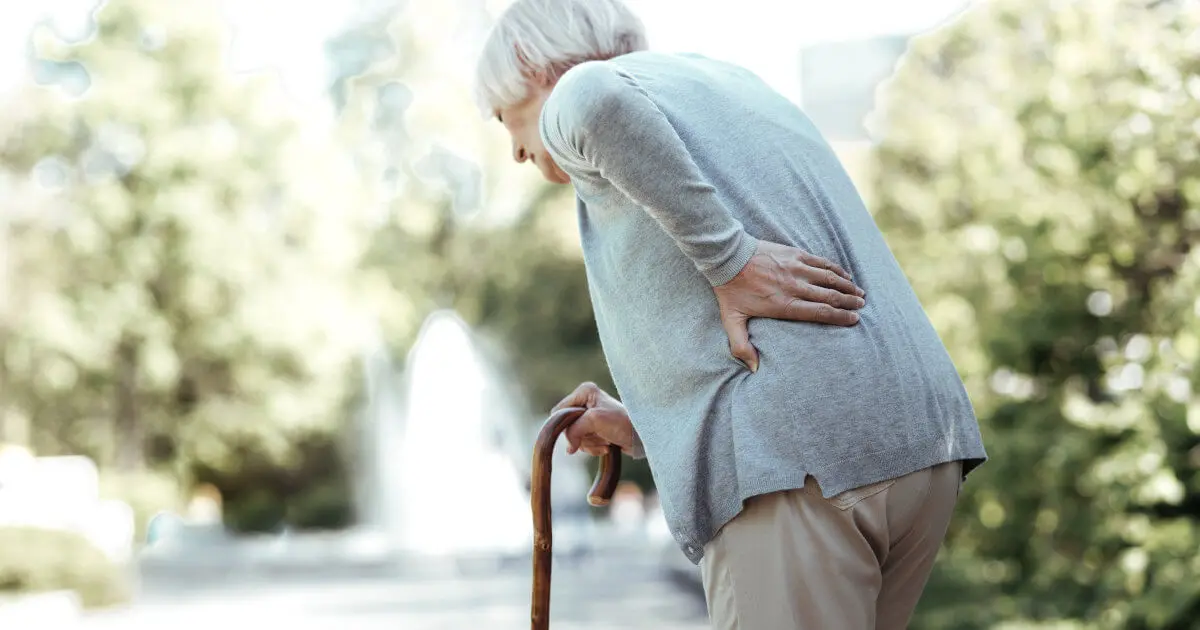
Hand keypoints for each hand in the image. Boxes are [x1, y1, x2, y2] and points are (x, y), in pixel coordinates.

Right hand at [551, 382, 634, 456]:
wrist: (642, 437)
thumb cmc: (621, 423)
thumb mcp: (594, 420)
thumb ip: (574, 430)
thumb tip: (568, 449)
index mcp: (584, 391)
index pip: (559, 411)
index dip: (565, 426)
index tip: (578, 435)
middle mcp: (586, 401)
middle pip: (567, 426)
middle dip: (581, 436)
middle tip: (598, 436)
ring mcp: (590, 416)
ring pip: (575, 436)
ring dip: (589, 444)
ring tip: (605, 442)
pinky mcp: (596, 428)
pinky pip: (584, 442)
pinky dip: (593, 447)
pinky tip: (607, 446)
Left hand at [715, 240, 865, 372]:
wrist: (727, 257)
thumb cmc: (730, 289)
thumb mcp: (732, 320)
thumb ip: (741, 346)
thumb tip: (753, 368)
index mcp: (784, 305)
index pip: (820, 312)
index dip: (840, 317)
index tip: (854, 320)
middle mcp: (794, 287)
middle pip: (830, 296)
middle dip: (849, 302)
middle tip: (862, 306)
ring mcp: (796, 268)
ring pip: (829, 278)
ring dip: (847, 285)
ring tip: (859, 292)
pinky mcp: (794, 254)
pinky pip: (821, 262)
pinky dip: (835, 269)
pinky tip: (845, 274)